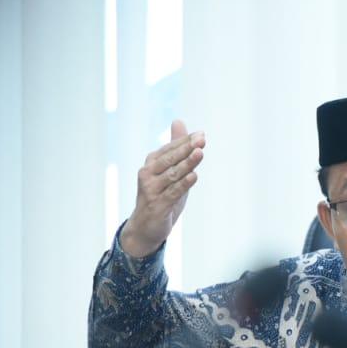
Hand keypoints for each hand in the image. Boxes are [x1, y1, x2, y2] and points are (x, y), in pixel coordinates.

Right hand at [120, 119, 205, 257]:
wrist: (145, 226)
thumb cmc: (159, 195)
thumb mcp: (169, 170)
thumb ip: (175, 148)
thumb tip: (178, 121)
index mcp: (151, 163)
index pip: (170, 149)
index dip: (186, 142)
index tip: (202, 135)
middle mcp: (148, 173)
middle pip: (170, 159)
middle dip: (186, 149)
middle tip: (202, 140)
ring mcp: (151, 190)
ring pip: (172, 174)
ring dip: (187, 164)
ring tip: (200, 154)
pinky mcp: (157, 205)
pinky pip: (172, 193)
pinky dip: (183, 184)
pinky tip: (194, 176)